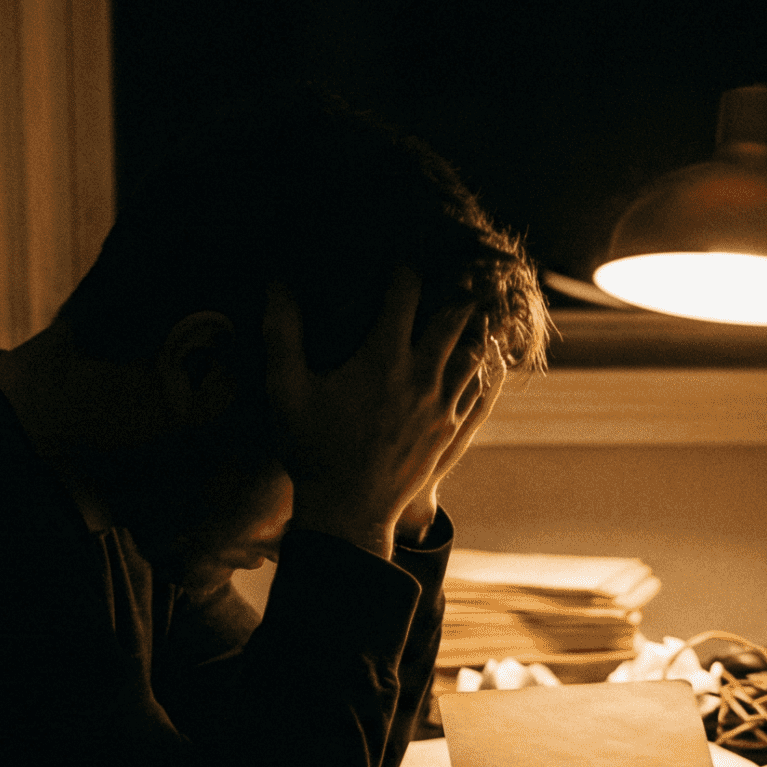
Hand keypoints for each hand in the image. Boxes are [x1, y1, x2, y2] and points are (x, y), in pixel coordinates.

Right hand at [266, 269, 482, 559]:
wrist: (348, 513)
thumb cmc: (311, 449)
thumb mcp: (285, 389)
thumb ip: (281, 331)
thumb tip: (276, 280)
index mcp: (382, 357)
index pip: (405, 291)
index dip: (404, 265)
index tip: (401, 253)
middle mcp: (422, 375)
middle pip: (455, 314)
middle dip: (456, 285)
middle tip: (456, 266)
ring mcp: (443, 404)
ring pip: (476, 349)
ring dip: (475, 323)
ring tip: (475, 301)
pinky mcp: (452, 429)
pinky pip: (483, 388)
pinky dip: (488, 365)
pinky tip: (490, 354)